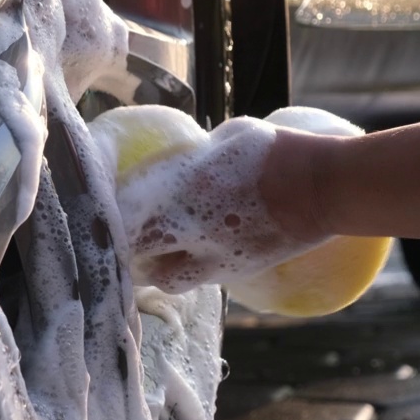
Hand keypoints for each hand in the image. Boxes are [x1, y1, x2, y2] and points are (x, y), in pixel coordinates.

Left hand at [117, 117, 331, 292]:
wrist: (325, 189)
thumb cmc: (278, 152)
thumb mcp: (227, 139)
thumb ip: (195, 158)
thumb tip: (176, 163)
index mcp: (183, 186)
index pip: (123, 208)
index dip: (104, 211)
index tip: (94, 204)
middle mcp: (188, 227)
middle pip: (133, 251)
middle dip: (120, 248)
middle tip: (115, 239)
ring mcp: (211, 256)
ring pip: (161, 276)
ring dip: (150, 268)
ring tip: (149, 256)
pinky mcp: (232, 272)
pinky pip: (194, 280)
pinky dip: (184, 272)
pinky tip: (187, 259)